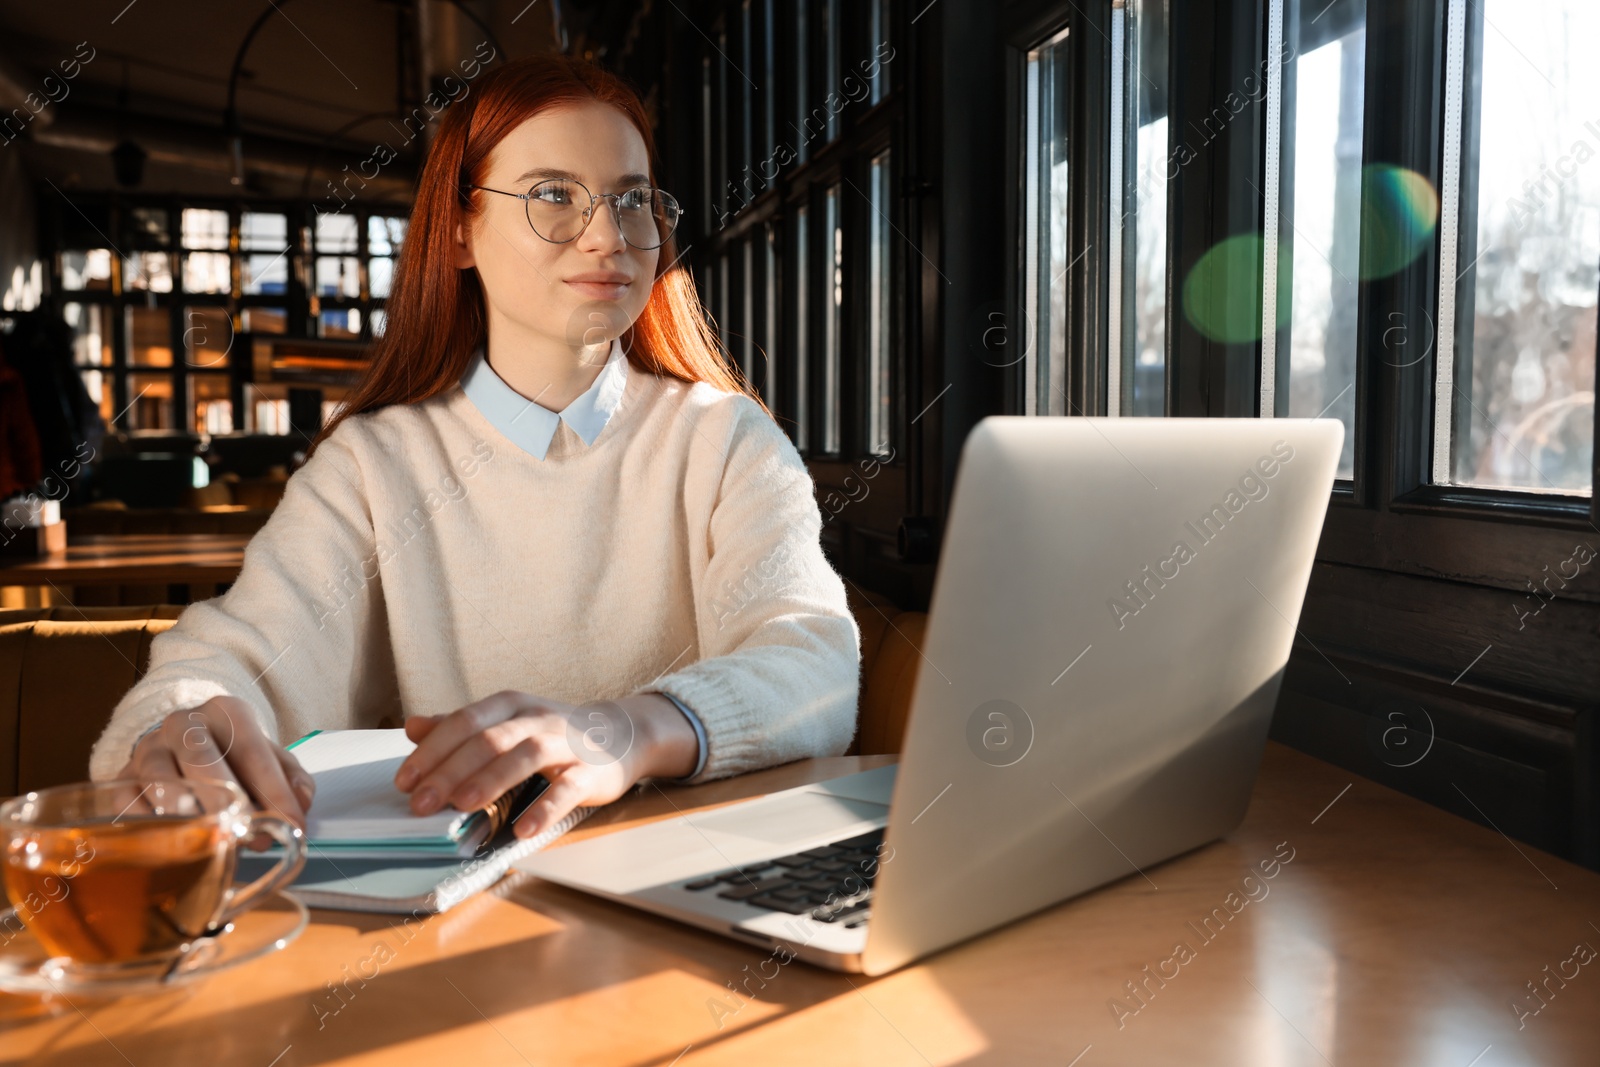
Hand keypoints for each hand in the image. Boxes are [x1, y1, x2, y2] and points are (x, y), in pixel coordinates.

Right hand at [115, 696, 314, 829]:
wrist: (180, 742)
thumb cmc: (232, 755)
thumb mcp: (269, 757)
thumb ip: (291, 779)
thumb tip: (300, 804)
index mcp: (225, 711)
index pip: (252, 750)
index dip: (275, 791)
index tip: (293, 824)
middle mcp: (181, 724)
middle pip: (202, 761)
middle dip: (229, 803)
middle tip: (252, 836)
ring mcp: (147, 750)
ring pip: (163, 784)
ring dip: (191, 820)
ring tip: (216, 845)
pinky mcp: (120, 778)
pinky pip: (129, 807)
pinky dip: (153, 830)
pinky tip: (175, 847)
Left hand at [393, 690, 698, 838]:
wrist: (620, 734)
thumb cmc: (552, 733)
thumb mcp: (506, 723)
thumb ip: (460, 727)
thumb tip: (413, 727)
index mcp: (511, 705)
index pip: (465, 722)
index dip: (432, 751)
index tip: (405, 781)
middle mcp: (538, 718)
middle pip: (490, 740)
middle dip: (450, 772)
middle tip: (421, 803)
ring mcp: (567, 743)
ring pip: (527, 755)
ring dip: (491, 780)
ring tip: (461, 807)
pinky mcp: (592, 771)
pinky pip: (568, 788)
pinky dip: (546, 808)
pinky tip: (523, 829)